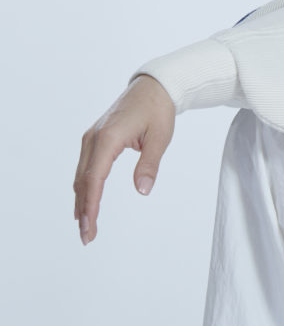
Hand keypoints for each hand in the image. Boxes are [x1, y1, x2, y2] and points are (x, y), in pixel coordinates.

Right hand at [73, 74, 175, 244]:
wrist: (153, 88)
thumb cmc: (158, 111)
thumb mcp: (160, 139)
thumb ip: (150, 165)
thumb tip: (143, 191)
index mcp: (108, 138)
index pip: (95, 179)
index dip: (91, 206)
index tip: (90, 227)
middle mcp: (94, 139)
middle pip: (83, 181)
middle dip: (84, 211)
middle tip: (87, 237)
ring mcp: (91, 138)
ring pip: (81, 176)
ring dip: (82, 201)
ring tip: (85, 227)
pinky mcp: (95, 139)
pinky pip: (85, 167)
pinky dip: (84, 187)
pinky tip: (85, 203)